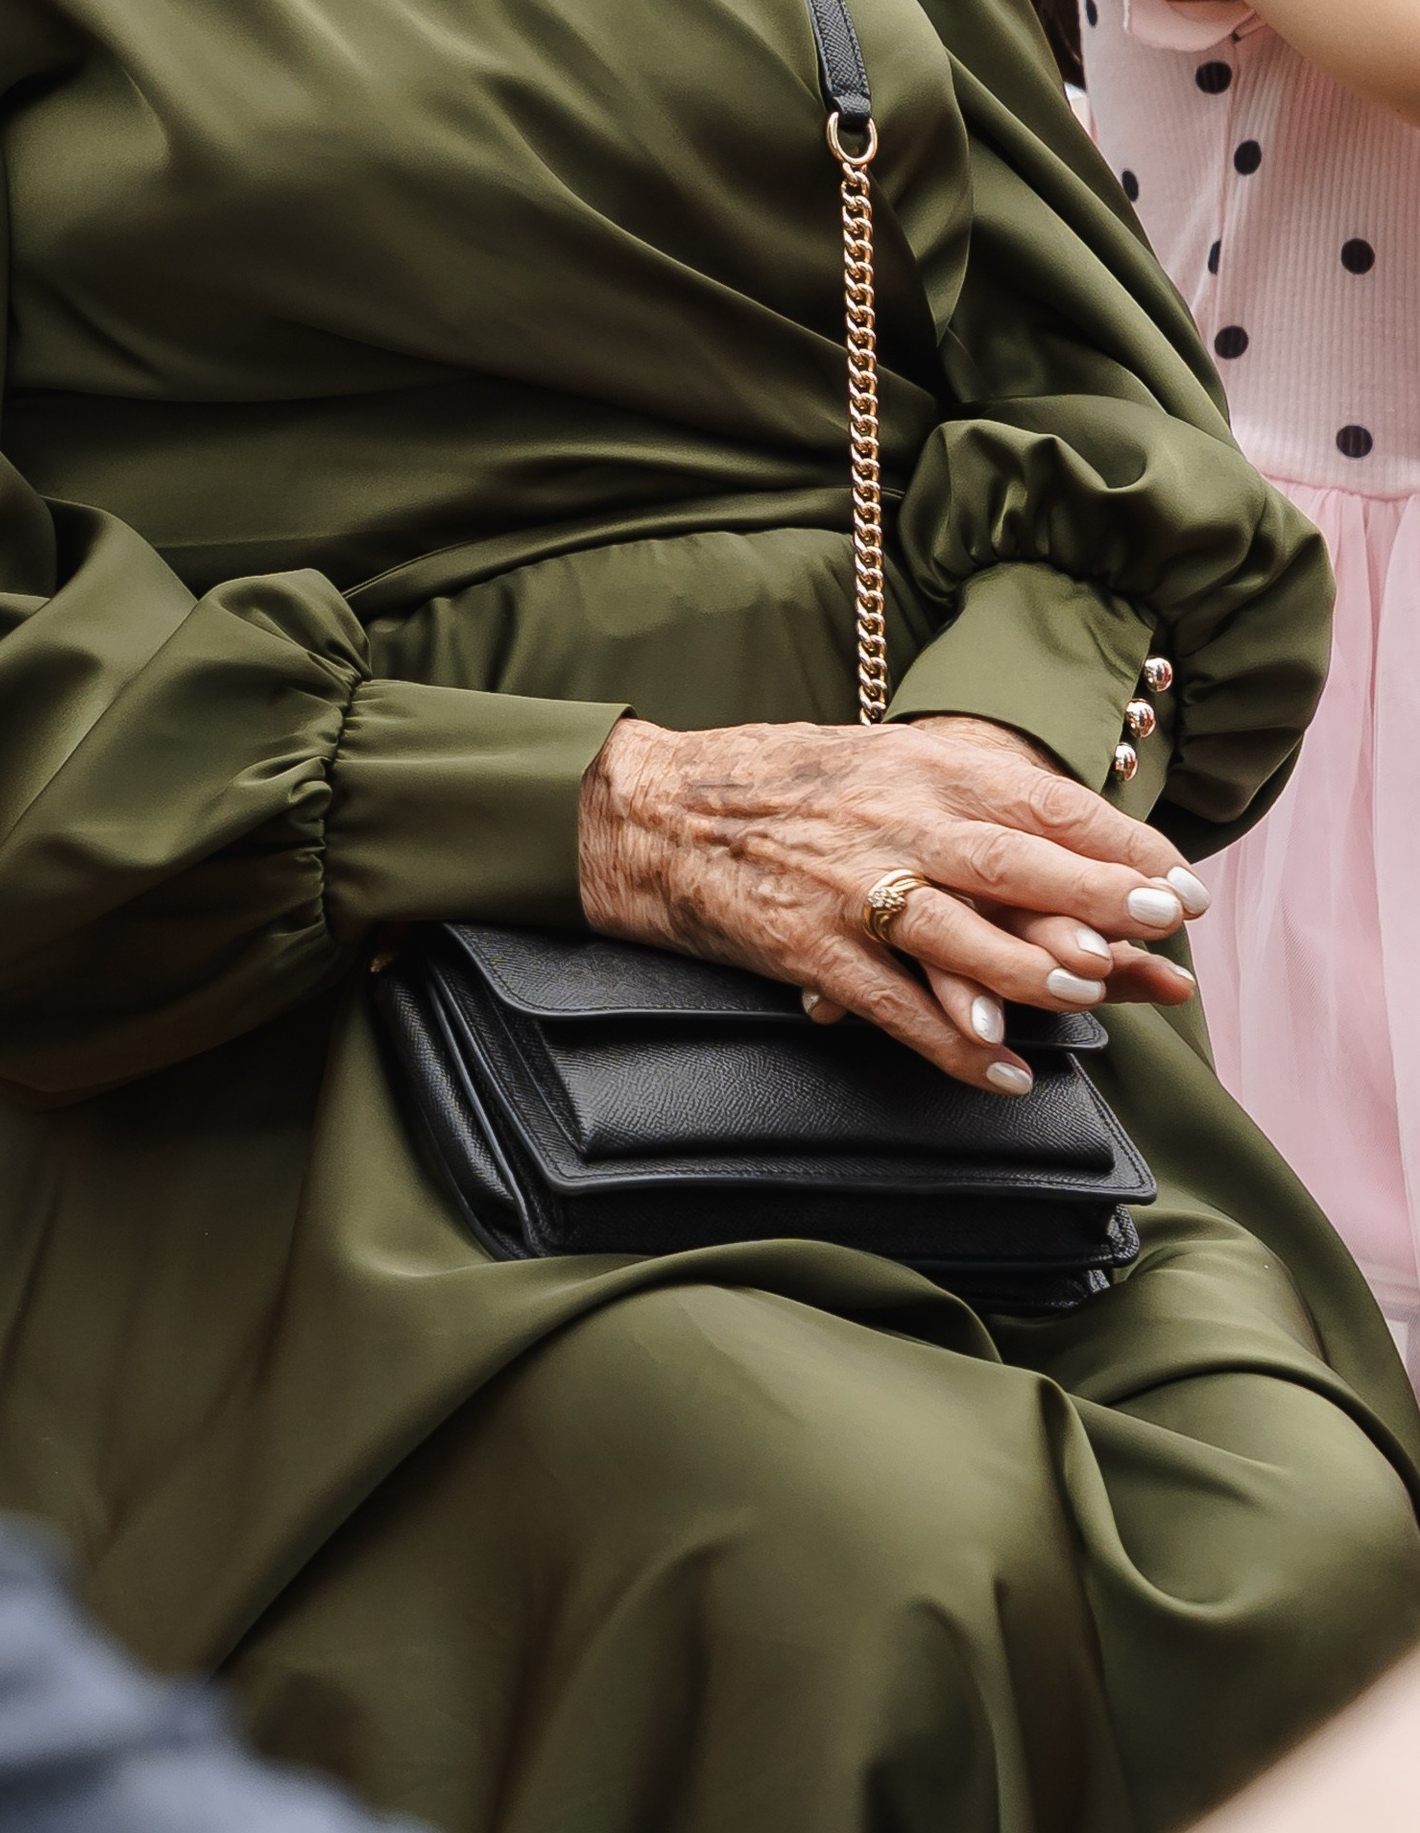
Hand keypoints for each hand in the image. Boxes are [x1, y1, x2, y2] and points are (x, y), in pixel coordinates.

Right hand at [577, 709, 1208, 1095]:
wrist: (653, 810)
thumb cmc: (776, 783)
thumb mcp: (877, 760)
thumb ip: (961, 794)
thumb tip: (1064, 838)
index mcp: (917, 764)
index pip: (1040, 801)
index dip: (1118, 844)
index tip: (1180, 880)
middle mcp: (891, 820)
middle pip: (1016, 861)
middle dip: (1101, 897)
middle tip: (1166, 925)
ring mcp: (849, 888)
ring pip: (961, 936)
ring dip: (1035, 970)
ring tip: (1091, 994)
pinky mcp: (809, 949)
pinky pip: (896, 1007)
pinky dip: (954, 1045)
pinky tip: (1003, 1072)